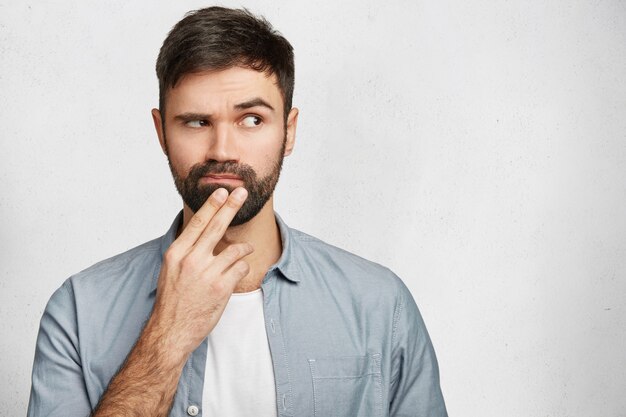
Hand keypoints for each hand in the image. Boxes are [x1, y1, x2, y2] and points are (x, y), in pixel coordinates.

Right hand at [148, 187, 252, 359]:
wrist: (171, 331)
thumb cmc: (172, 301)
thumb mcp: (170, 270)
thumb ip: (186, 251)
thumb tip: (202, 233)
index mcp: (176, 253)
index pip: (197, 223)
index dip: (212, 205)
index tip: (221, 192)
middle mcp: (191, 260)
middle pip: (216, 227)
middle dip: (231, 207)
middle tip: (241, 192)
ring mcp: (207, 274)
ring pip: (236, 249)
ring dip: (244, 249)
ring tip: (245, 250)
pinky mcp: (221, 288)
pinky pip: (241, 268)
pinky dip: (243, 268)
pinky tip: (237, 274)